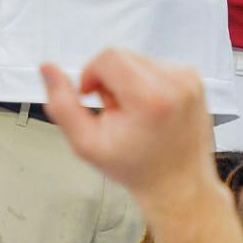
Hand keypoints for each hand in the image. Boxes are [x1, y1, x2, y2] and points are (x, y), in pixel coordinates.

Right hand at [41, 47, 214, 211]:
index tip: (93, 98)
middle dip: (110, 81)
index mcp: (150, 98)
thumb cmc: (135, 169)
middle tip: (116, 114)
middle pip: (123, 57)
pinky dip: (146, 84)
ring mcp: (188, 80)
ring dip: (128, 82)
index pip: (108, 57)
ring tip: (134, 115)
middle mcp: (175, 83)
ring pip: (138, 61)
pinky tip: (150, 111)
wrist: (178, 185)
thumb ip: (62, 104)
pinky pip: (156, 66)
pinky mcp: (195, 79)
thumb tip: (47, 68)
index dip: (91, 75)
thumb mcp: (87, 144)